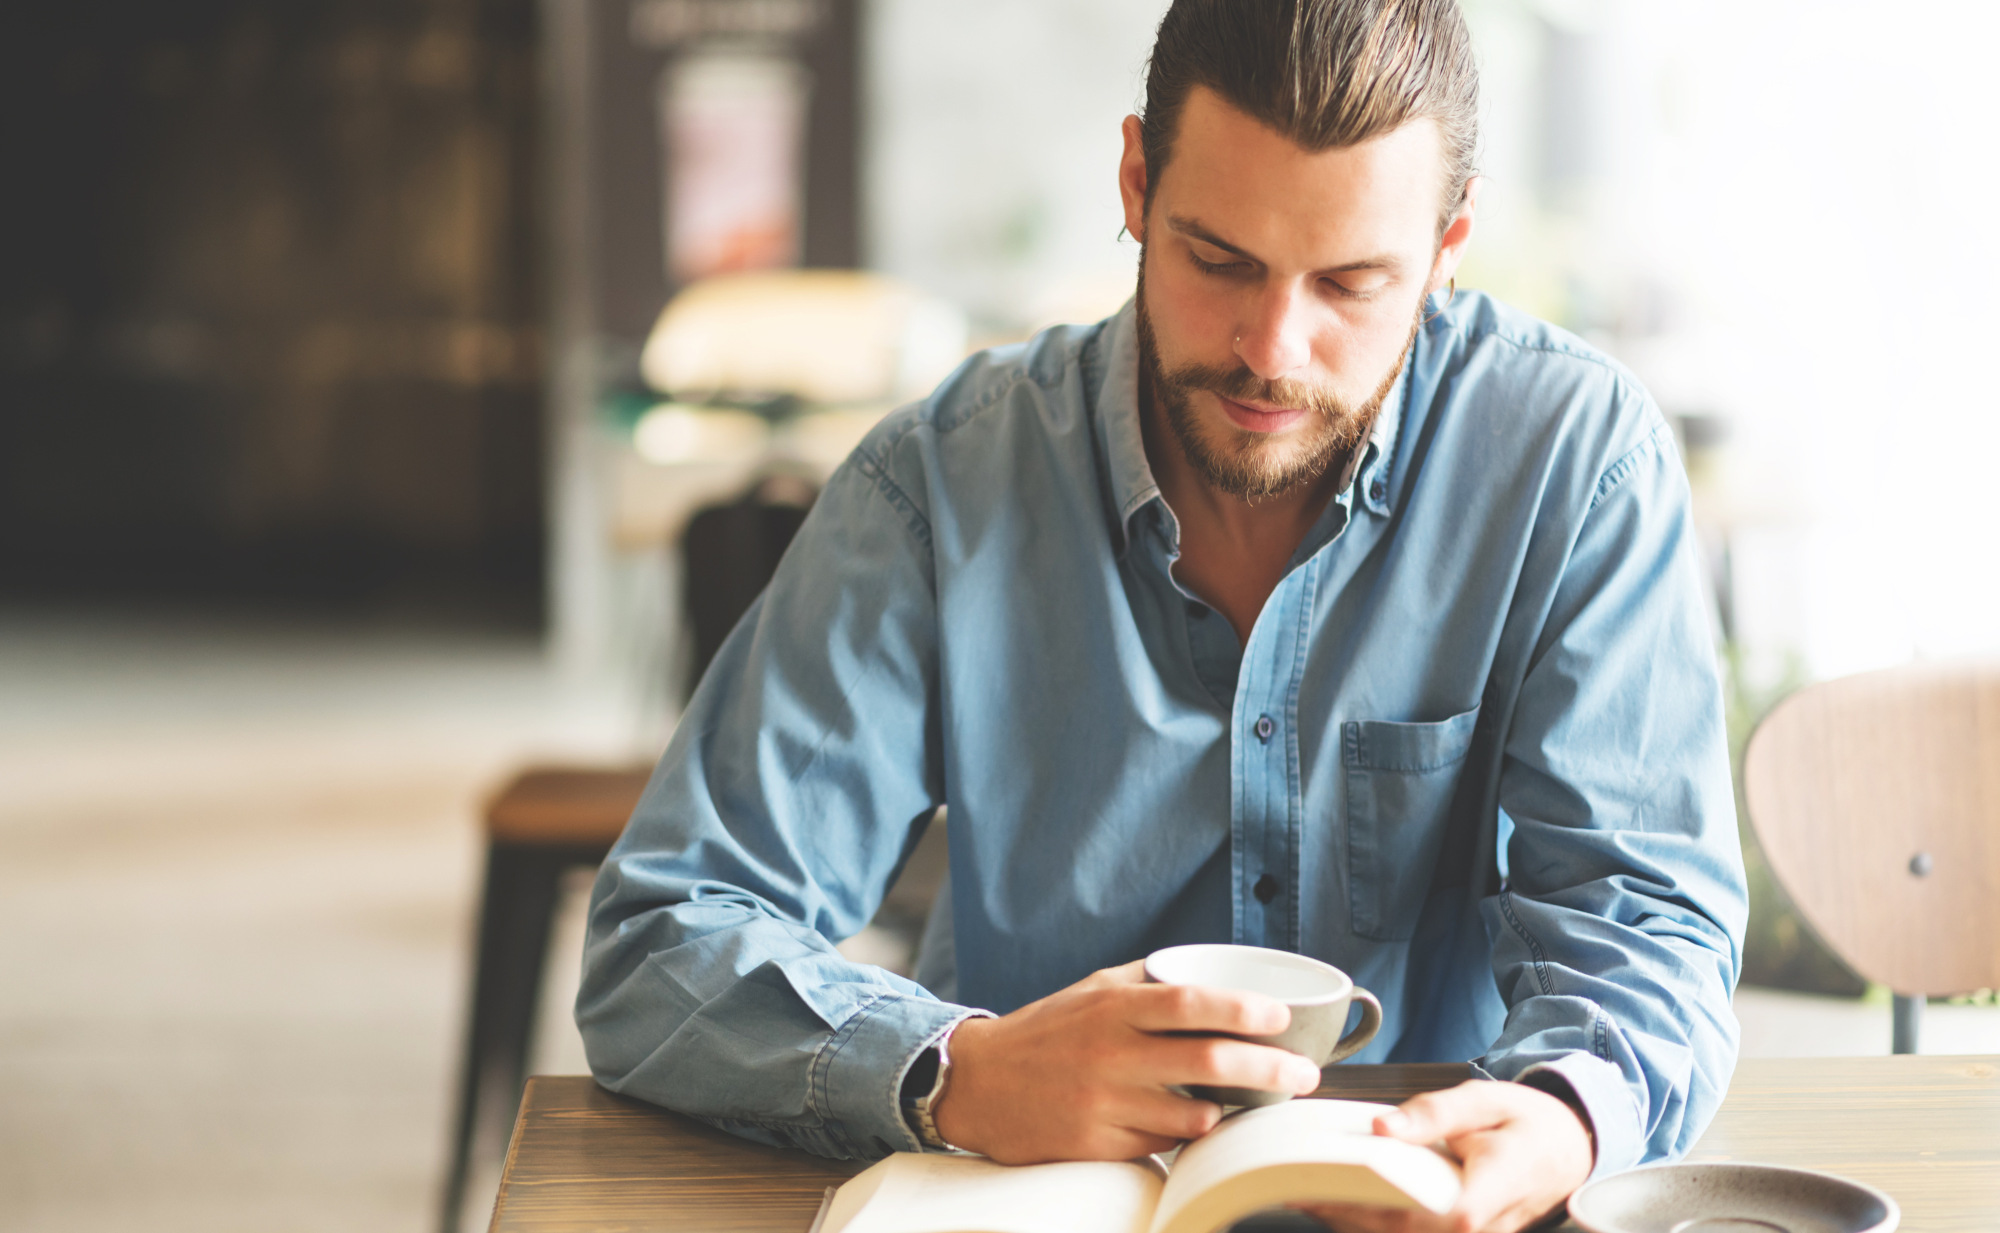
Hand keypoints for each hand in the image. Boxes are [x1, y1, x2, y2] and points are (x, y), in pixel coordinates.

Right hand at [931, 960, 1323, 1162]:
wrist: (976, 1084)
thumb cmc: (1045, 1032)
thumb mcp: (1092, 990)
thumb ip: (1147, 981)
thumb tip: (1213, 972)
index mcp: (1114, 1007)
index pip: (1192, 1003)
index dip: (1245, 1011)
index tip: (1282, 1018)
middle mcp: (1111, 1054)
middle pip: (1209, 1062)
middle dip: (1271, 1070)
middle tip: (1304, 1074)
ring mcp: (1104, 1104)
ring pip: (1195, 1115)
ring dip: (1233, 1109)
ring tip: (1253, 1101)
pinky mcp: (1097, 1145)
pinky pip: (1164, 1144)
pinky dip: (1189, 1133)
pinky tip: (1198, 1122)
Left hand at [1293, 1080, 1594, 1232]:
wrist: (1565, 1149)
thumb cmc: (1528, 1122)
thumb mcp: (1485, 1100)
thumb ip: (1435, 1113)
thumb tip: (1383, 1129)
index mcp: (1492, 1189)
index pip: (1440, 1215)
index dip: (1380, 1206)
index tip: (1330, 1186)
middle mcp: (1479, 1225)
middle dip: (1344, 1213)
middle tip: (1292, 1186)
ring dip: (1350, 1221)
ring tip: (1300, 1192)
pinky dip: (1367, 1221)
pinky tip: (1332, 1200)